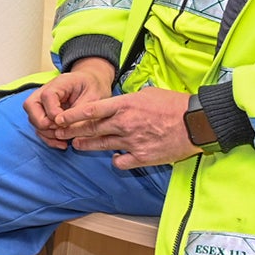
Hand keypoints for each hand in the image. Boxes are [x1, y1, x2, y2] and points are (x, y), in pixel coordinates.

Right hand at [23, 58, 115, 148]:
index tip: (66, 123)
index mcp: (59, 83)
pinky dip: (49, 138)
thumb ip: (79, 112)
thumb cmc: (92, 88)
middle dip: (45, 124)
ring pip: (33, 120)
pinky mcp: (44, 114)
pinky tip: (63, 143)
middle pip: (30, 107)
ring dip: (47, 134)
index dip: (54, 113)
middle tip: (63, 130)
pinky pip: (39, 128)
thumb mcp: (93, 97)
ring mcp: (42, 103)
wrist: (91, 84)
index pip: (46, 97)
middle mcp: (45, 91)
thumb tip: (66, 128)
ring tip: (65, 140)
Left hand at [55, 86, 200, 169]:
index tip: (58, 118)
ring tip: (77, 145)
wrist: (196, 122)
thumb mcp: (148, 93)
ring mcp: (132, 141)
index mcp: (125, 105)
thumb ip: (130, 99)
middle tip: (59, 133)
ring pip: (102, 145)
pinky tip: (115, 158)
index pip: (91, 110)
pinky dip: (116, 160)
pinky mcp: (142, 156)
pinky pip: (120, 161)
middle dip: (72, 131)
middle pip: (91, 129)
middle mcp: (124, 123)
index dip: (72, 116)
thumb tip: (122, 102)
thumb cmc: (175, 104)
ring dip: (86, 145)